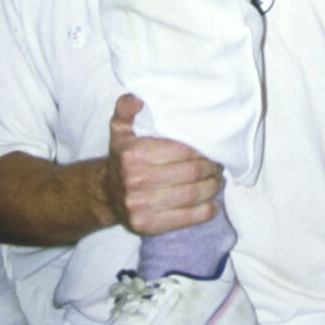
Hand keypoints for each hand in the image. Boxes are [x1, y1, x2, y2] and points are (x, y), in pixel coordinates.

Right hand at [104, 94, 223, 235]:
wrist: (106, 194)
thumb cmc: (122, 157)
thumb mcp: (120, 129)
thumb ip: (126, 108)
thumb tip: (138, 98)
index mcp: (133, 154)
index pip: (182, 150)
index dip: (203, 149)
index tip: (213, 148)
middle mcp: (135, 181)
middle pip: (190, 173)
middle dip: (210, 168)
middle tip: (218, 164)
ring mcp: (141, 206)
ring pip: (191, 195)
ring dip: (212, 187)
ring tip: (218, 180)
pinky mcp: (147, 226)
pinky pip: (185, 219)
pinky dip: (205, 212)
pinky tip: (214, 204)